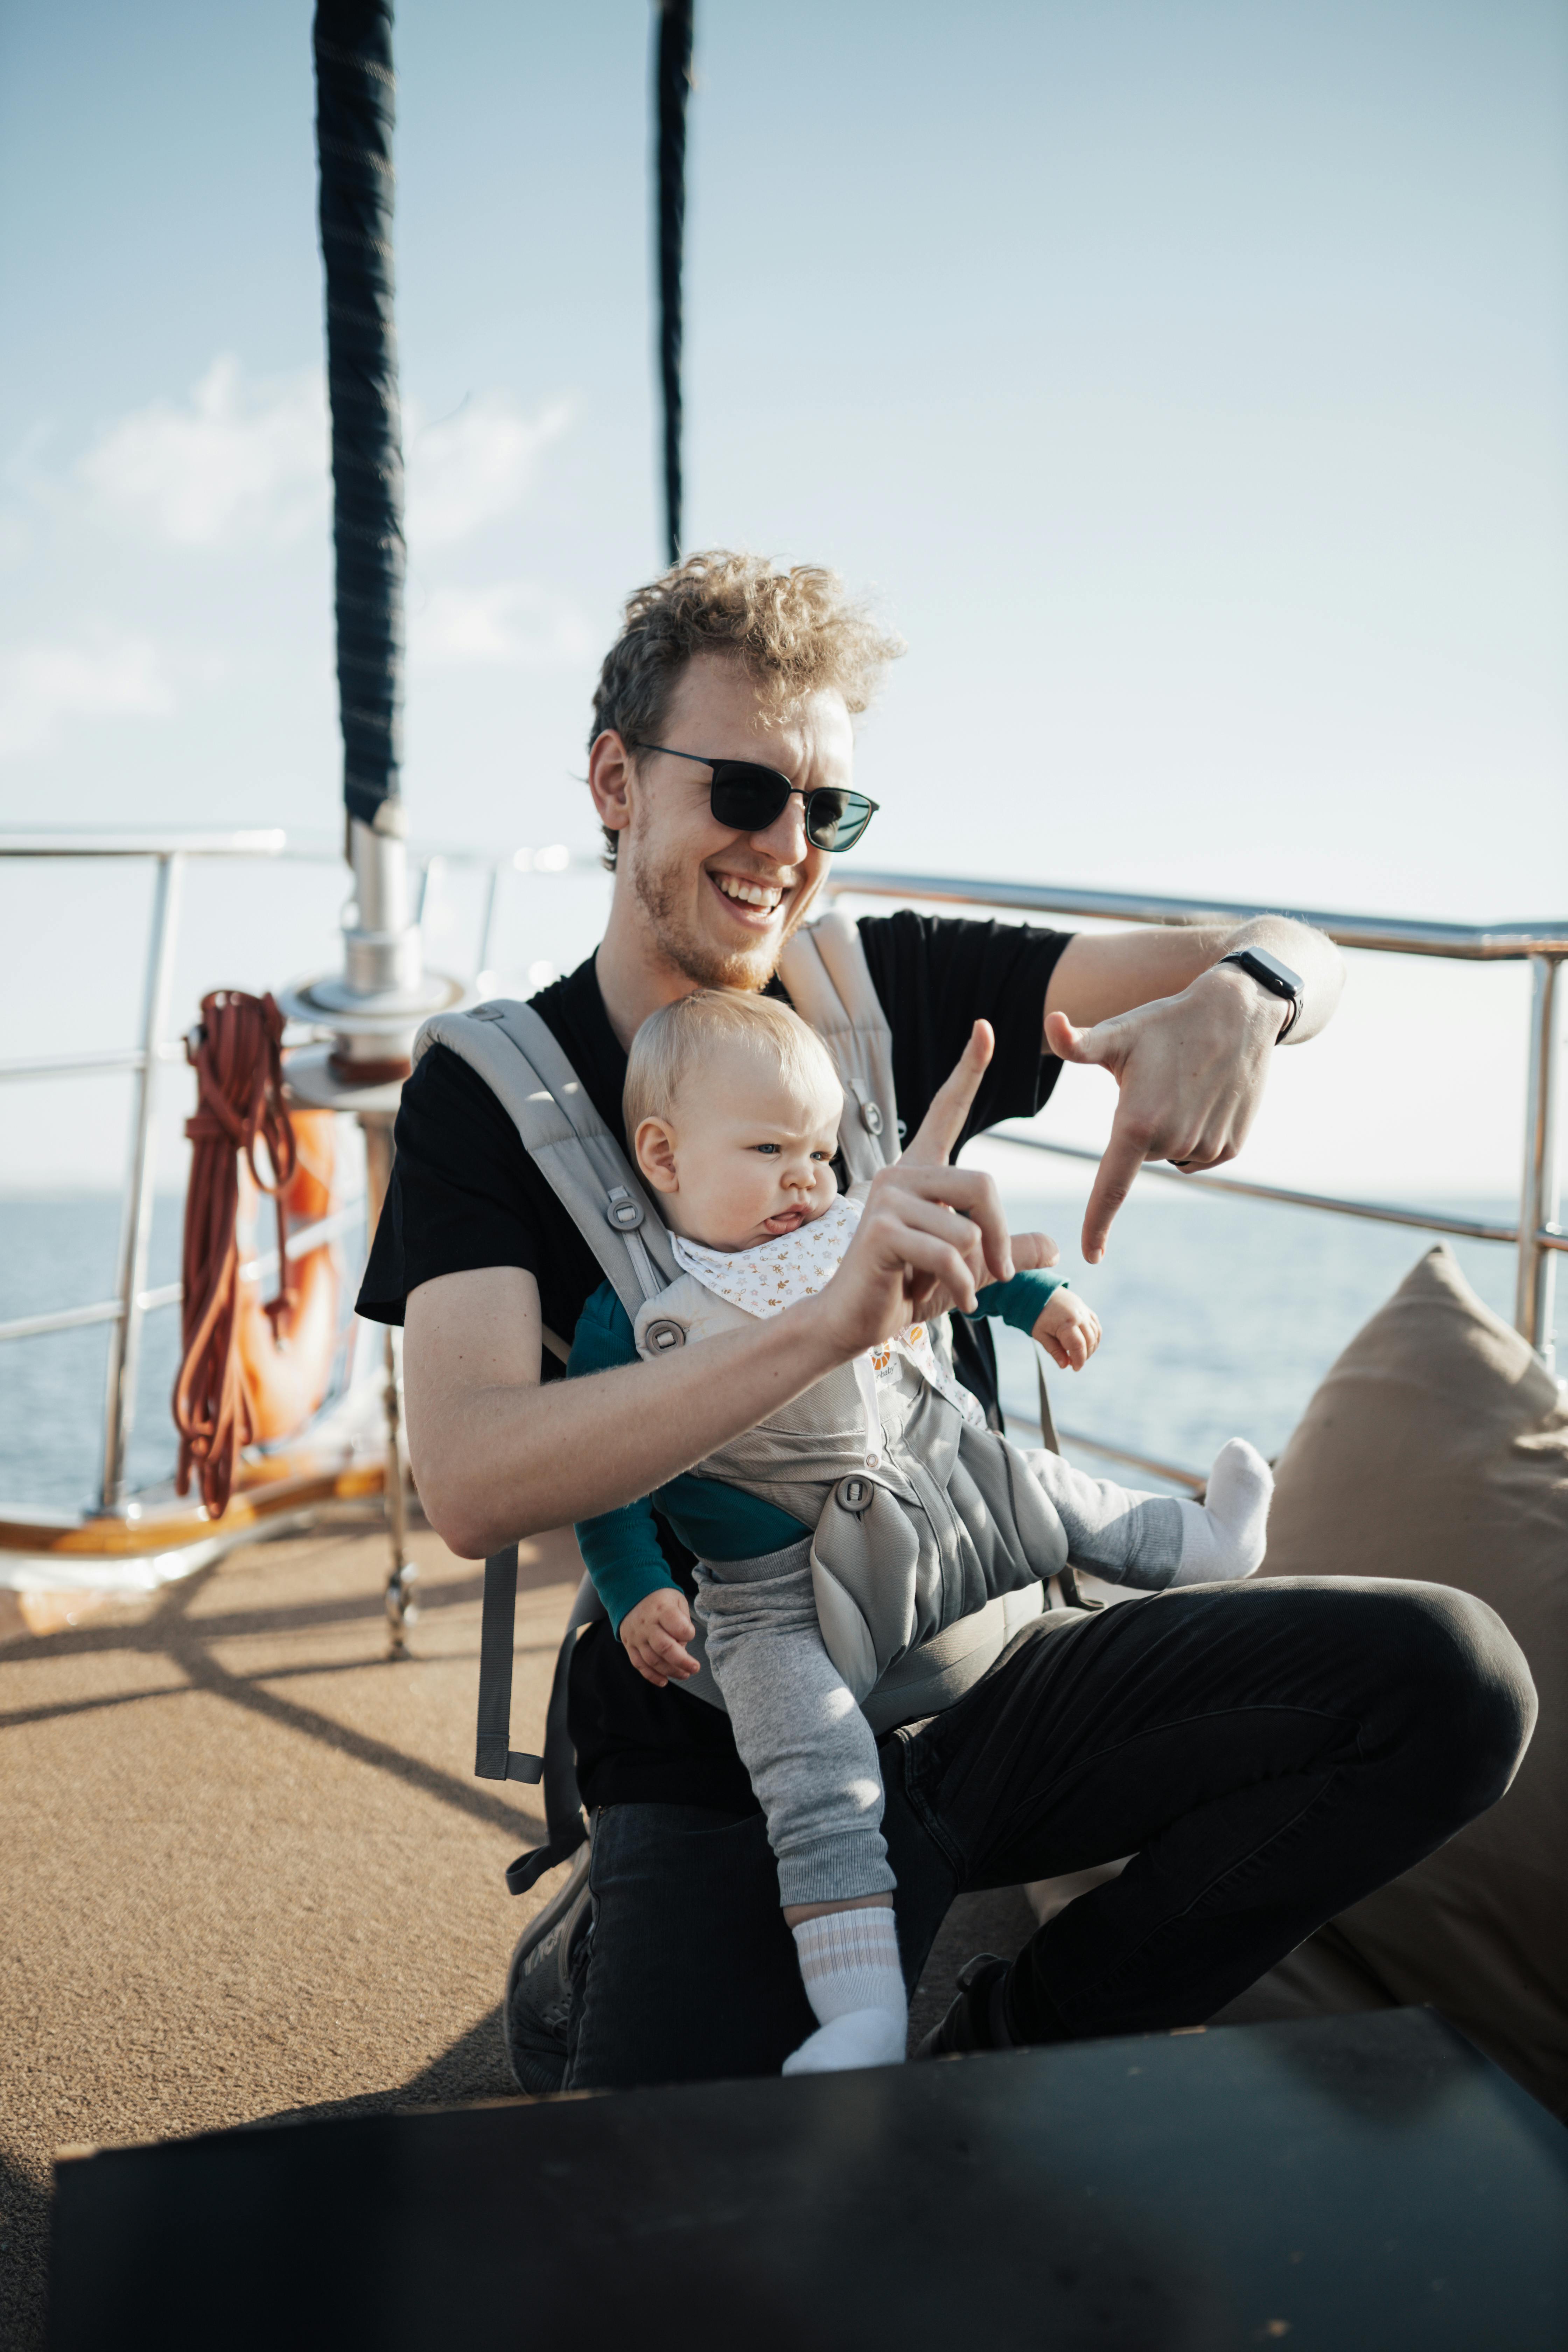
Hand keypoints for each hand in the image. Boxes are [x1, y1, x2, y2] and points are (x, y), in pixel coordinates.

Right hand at [619, 1587, 697, 1686]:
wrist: (630, 1593)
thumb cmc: (660, 1599)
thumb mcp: (676, 1600)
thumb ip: (683, 1622)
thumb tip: (682, 1646)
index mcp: (661, 1609)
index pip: (676, 1625)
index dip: (687, 1633)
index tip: (691, 1634)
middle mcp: (647, 1624)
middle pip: (664, 1648)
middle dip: (682, 1661)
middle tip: (694, 1668)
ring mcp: (636, 1636)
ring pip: (652, 1660)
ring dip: (670, 1671)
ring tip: (685, 1674)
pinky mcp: (629, 1645)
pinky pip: (639, 1664)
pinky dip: (652, 1676)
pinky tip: (664, 1681)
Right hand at [810, 1022, 1017, 1355]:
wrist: (852, 1322)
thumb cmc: (904, 1290)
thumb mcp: (970, 1269)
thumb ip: (1007, 1253)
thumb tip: (1054, 1248)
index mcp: (919, 1174)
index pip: (946, 1110)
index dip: (968, 1070)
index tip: (985, 1029)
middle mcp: (899, 1176)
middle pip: (982, 1185)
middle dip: (1000, 1236)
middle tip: (999, 1272)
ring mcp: (886, 1201)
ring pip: (966, 1227)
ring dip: (976, 1271)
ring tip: (959, 1291)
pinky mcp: (880, 1231)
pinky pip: (948, 1253)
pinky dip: (961, 1285)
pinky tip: (953, 1302)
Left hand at [1033, 1288, 1100, 1371]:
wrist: (1040, 1292)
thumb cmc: (1037, 1315)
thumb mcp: (1041, 1335)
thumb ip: (1054, 1351)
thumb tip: (1065, 1366)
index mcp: (1066, 1323)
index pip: (1078, 1346)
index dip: (1079, 1360)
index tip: (1075, 1368)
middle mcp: (1079, 1316)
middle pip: (1089, 1341)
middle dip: (1085, 1355)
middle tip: (1075, 1363)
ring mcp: (1084, 1311)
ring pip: (1095, 1334)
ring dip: (1091, 1347)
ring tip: (1080, 1354)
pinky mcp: (1086, 1309)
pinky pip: (1096, 1325)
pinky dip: (1095, 1336)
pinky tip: (1088, 1344)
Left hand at [1046, 964, 1286, 1263]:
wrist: (1239, 1013)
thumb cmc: (1167, 1023)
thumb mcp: (1119, 1033)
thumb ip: (1077, 1044)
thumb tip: (1051, 1022)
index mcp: (1137, 1122)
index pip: (1110, 1187)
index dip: (1097, 1223)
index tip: (1091, 1254)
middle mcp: (1173, 1142)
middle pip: (1139, 1157)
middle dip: (1140, 1128)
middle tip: (1158, 1085)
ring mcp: (1206, 1148)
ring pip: (1170, 1155)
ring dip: (1169, 1129)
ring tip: (1185, 1086)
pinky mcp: (1230, 1148)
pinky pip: (1197, 1155)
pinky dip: (1194, 1133)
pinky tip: (1206, 1097)